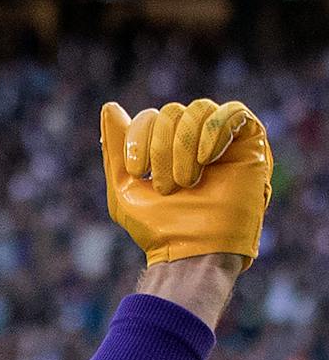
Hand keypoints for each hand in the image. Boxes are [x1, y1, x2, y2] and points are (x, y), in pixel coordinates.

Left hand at [99, 99, 271, 268]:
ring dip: (185, 147)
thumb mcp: (124, 186)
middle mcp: (195, 139)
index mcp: (167, 147)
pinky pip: (233, 112)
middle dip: (162, 149)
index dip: (139, 137)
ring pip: (199, 109)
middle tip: (166, 187)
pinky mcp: (251, 143)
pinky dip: (214, 131)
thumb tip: (109, 107)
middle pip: (172, 111)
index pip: (150, 117)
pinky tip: (207, 160)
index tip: (138, 171)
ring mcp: (223, 140)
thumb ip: (117, 147)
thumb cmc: (159, 227)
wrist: (192, 252)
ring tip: (187, 182)